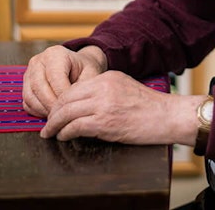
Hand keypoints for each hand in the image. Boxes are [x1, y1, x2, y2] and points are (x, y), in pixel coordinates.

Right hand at [22, 45, 106, 117]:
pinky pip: (27, 103)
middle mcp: (38, 61)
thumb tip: (74, 104)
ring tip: (59, 116)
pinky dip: (38, 112)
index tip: (73, 106)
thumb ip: (83, 87)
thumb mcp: (91, 74)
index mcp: (55, 54)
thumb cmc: (84, 69)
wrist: (78, 66)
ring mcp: (29, 73)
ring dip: (44, 110)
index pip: (55, 78)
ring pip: (30, 97)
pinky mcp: (26, 85)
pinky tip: (52, 114)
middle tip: (64, 116)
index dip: (63, 95)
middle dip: (52, 105)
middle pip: (38, 87)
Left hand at [40, 71, 204, 144]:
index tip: (54, 111)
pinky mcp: (105, 122)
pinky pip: (75, 127)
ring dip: (54, 125)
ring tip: (49, 133)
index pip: (73, 88)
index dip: (59, 101)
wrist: (168, 116)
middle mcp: (103, 87)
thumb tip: (82, 104)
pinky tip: (63, 137)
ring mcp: (104, 104)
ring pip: (66, 113)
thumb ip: (105, 91)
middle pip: (66, 99)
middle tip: (46, 124)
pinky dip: (65, 133)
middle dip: (52, 113)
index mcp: (108, 77)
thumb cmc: (151, 107)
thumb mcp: (125, 88)